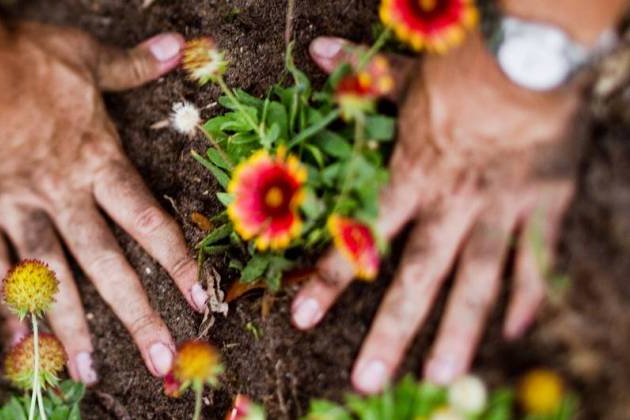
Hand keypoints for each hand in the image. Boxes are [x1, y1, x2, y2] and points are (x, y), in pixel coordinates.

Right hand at [0, 23, 207, 383]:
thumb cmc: (21, 58)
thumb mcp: (83, 57)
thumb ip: (131, 65)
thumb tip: (175, 48)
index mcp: (97, 162)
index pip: (148, 221)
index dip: (179, 262)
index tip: (200, 301)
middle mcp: (63, 195)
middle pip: (107, 265)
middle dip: (137, 315)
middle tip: (161, 360)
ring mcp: (17, 208)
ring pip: (51, 277)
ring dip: (71, 327)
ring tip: (89, 371)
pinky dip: (6, 304)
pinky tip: (19, 343)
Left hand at [292, 34, 579, 392]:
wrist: (533, 57)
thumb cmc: (463, 65)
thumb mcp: (406, 70)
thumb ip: (361, 75)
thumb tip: (318, 53)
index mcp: (411, 177)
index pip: (360, 238)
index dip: (328, 278)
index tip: (300, 315)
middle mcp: (451, 206)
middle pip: (415, 279)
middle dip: (389, 333)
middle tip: (367, 381)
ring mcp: (498, 212)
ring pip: (476, 284)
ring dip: (457, 334)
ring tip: (440, 376)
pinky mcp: (542, 207)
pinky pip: (535, 261)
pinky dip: (527, 295)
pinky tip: (515, 331)